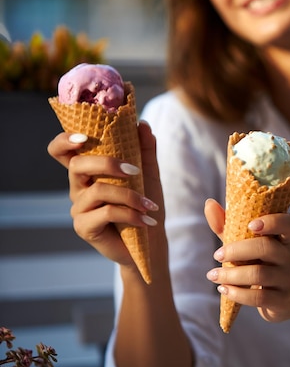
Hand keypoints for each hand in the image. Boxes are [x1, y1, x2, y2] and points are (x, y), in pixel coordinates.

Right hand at [47, 122, 163, 268]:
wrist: (150, 243)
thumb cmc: (144, 206)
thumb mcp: (148, 175)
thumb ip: (144, 149)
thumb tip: (143, 123)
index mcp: (89, 172)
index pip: (62, 151)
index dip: (65, 141)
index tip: (84, 137)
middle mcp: (78, 188)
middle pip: (77, 165)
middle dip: (107, 163)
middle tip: (134, 170)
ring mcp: (79, 208)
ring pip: (98, 190)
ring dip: (129, 195)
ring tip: (150, 206)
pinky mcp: (84, 227)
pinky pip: (106, 213)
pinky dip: (130, 214)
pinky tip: (146, 220)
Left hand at [205, 200, 289, 322]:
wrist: (287, 296)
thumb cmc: (262, 262)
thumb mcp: (248, 243)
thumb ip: (229, 225)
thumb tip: (209, 204)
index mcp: (286, 237)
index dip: (273, 222)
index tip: (250, 224)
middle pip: (267, 248)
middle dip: (237, 250)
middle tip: (217, 255)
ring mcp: (288, 279)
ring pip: (259, 274)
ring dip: (231, 275)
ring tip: (213, 275)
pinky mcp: (283, 300)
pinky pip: (259, 298)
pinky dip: (237, 293)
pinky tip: (223, 289)